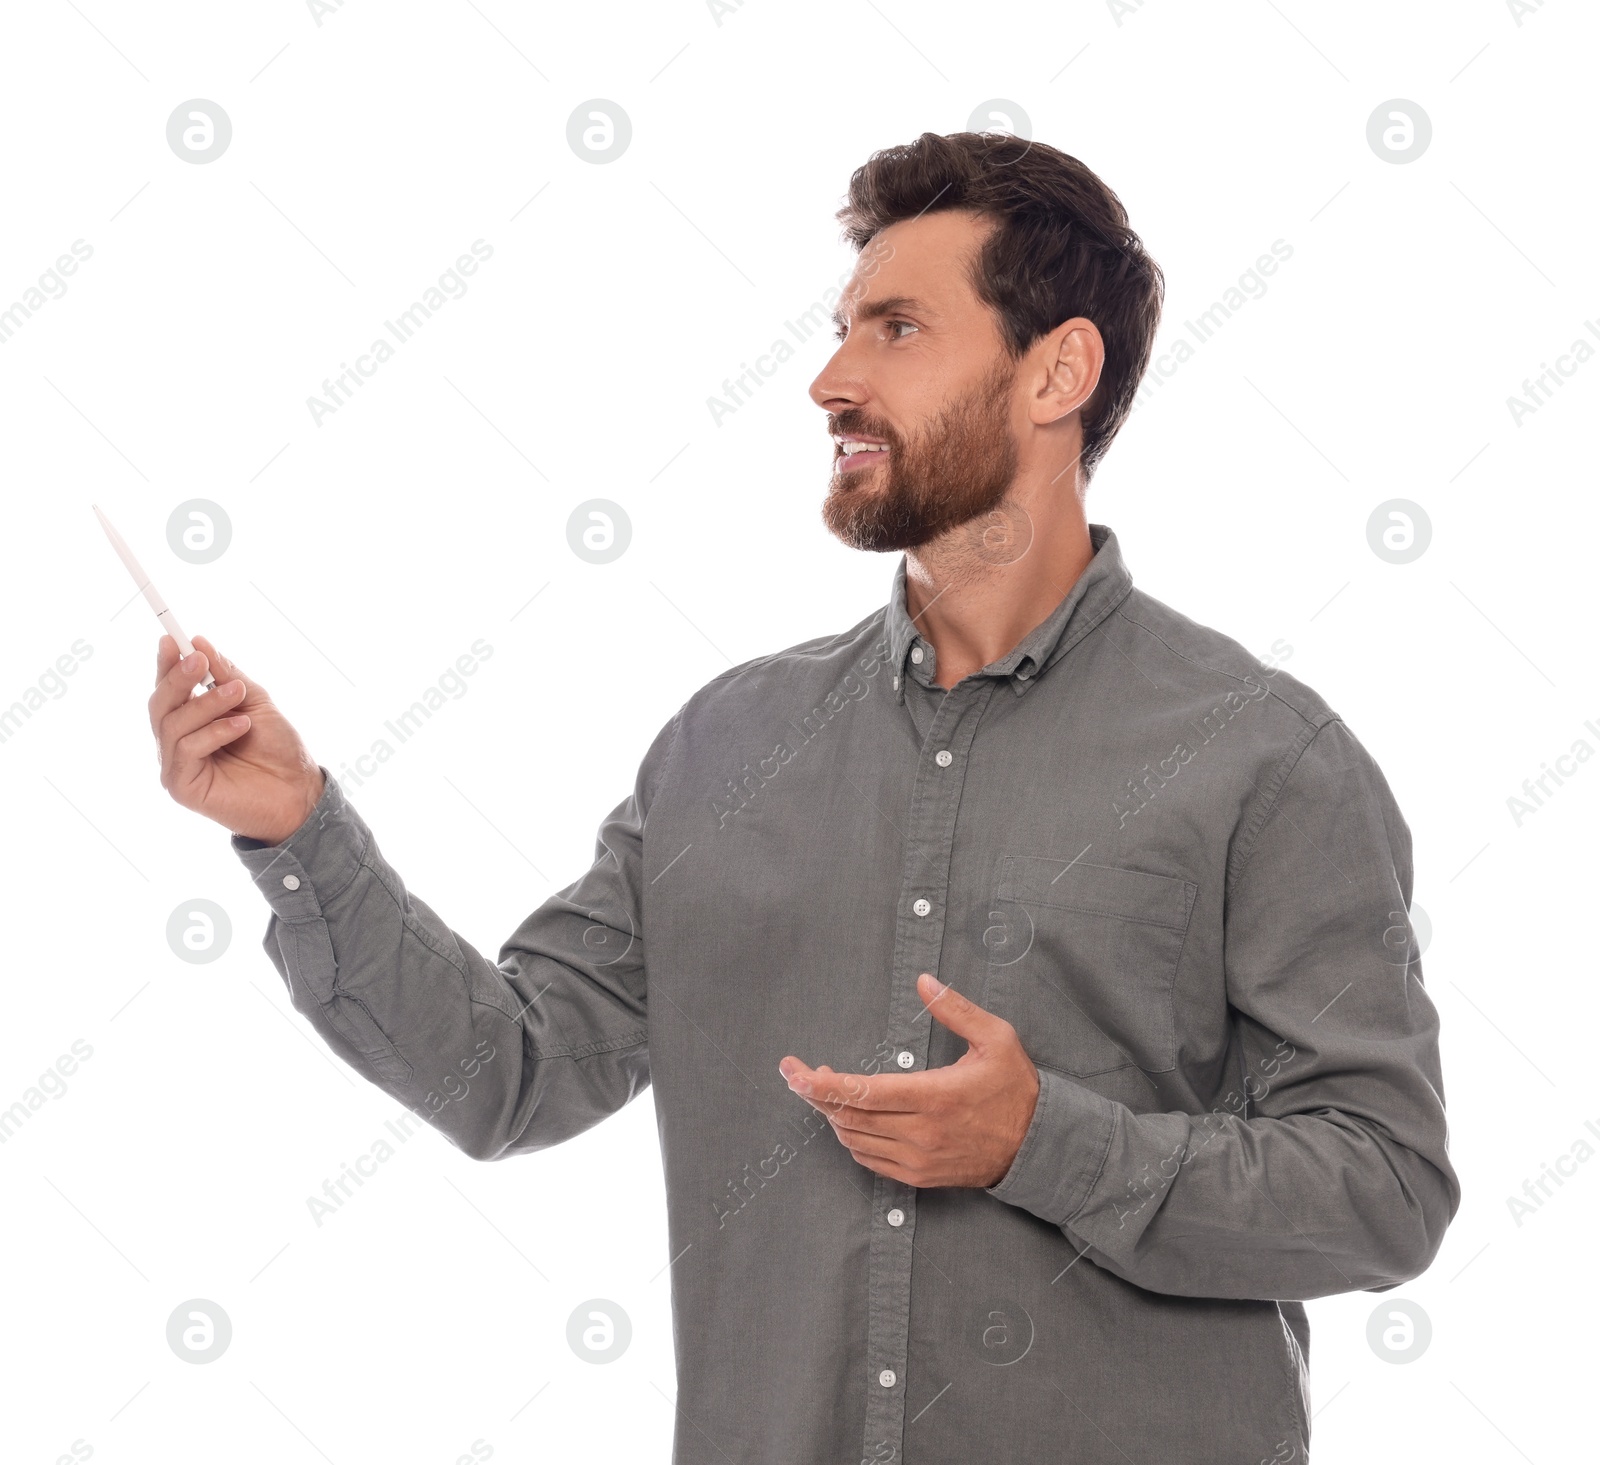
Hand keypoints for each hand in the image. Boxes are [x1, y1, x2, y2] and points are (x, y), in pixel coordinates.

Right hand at [149, 633, 324, 843]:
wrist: (299, 790)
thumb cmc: (277, 749)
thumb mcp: (255, 702)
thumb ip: (227, 675)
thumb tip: (199, 643)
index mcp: (192, 720)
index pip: (169, 689)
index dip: (166, 664)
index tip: (171, 638)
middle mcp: (178, 741)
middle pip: (160, 704)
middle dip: (178, 678)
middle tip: (198, 660)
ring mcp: (176, 765)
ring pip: (173, 724)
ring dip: (206, 704)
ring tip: (238, 694)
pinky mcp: (181, 786)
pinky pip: (185, 749)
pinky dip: (213, 732)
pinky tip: (241, 726)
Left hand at [778, 973, 1040, 1188]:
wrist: (1038, 1146)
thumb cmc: (1016, 1088)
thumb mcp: (996, 1038)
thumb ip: (955, 1009)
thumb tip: (923, 981)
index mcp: (934, 1096)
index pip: (862, 1092)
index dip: (820, 1084)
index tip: (793, 1070)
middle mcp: (920, 1132)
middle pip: (848, 1116)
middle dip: (815, 1094)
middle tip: (798, 1072)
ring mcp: (918, 1159)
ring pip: (854, 1140)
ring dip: (832, 1114)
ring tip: (827, 1089)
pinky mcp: (919, 1177)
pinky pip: (869, 1160)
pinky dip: (851, 1138)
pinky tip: (850, 1117)